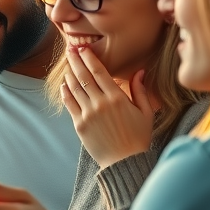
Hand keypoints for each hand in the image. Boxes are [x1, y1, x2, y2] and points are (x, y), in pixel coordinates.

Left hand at [62, 46, 153, 168]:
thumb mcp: (145, 112)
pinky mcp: (79, 124)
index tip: (83, 48)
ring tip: (67, 63)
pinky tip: (64, 84)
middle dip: (75, 61)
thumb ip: (140, 90)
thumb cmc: (138, 137)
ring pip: (74, 88)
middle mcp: (100, 103)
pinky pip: (69, 104)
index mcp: (117, 98)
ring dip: (69, 74)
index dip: (89, 58)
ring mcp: (88, 114)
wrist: (124, 161)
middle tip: (70, 49)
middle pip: (83, 76)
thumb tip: (139, 71)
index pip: (99, 72)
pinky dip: (65, 92)